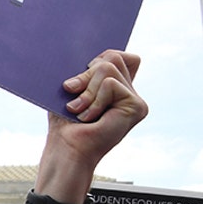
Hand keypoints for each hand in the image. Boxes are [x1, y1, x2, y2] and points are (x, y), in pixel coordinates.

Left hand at [50, 51, 146, 168]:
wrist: (66, 147)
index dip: (99, 58)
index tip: (80, 79)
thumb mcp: (71, 90)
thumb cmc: (65, 123)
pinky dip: (93, 100)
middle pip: (113, 57)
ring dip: (86, 90)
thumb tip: (92, 57)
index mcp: (115, 86)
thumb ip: (85, 71)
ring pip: (108, 68)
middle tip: (71, 92)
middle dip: (85, 74)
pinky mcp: (137, 106)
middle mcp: (128, 91)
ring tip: (79, 109)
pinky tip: (89, 117)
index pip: (118, 55)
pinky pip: (110, 84)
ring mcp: (135, 99)